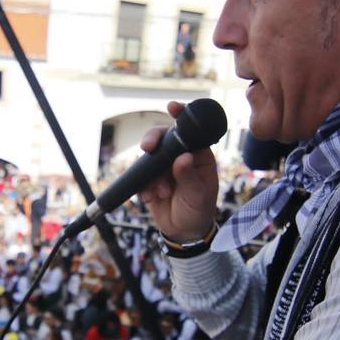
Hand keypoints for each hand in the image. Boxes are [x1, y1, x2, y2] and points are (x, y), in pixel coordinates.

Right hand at [137, 102, 218, 242]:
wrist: (183, 232)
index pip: (192, 131)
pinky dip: (143, 186)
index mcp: (199, 155)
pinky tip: (151, 198)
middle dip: (154, 141)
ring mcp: (164, 166)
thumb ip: (189, 177)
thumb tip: (183, 158)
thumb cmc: (198, 210)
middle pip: (164, 137)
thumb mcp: (198, 195)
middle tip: (147, 148)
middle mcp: (181, 156)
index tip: (172, 107)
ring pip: (149, 157)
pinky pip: (140, 175)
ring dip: (151, 175)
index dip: (182, 116)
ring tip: (162, 193)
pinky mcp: (150, 178)